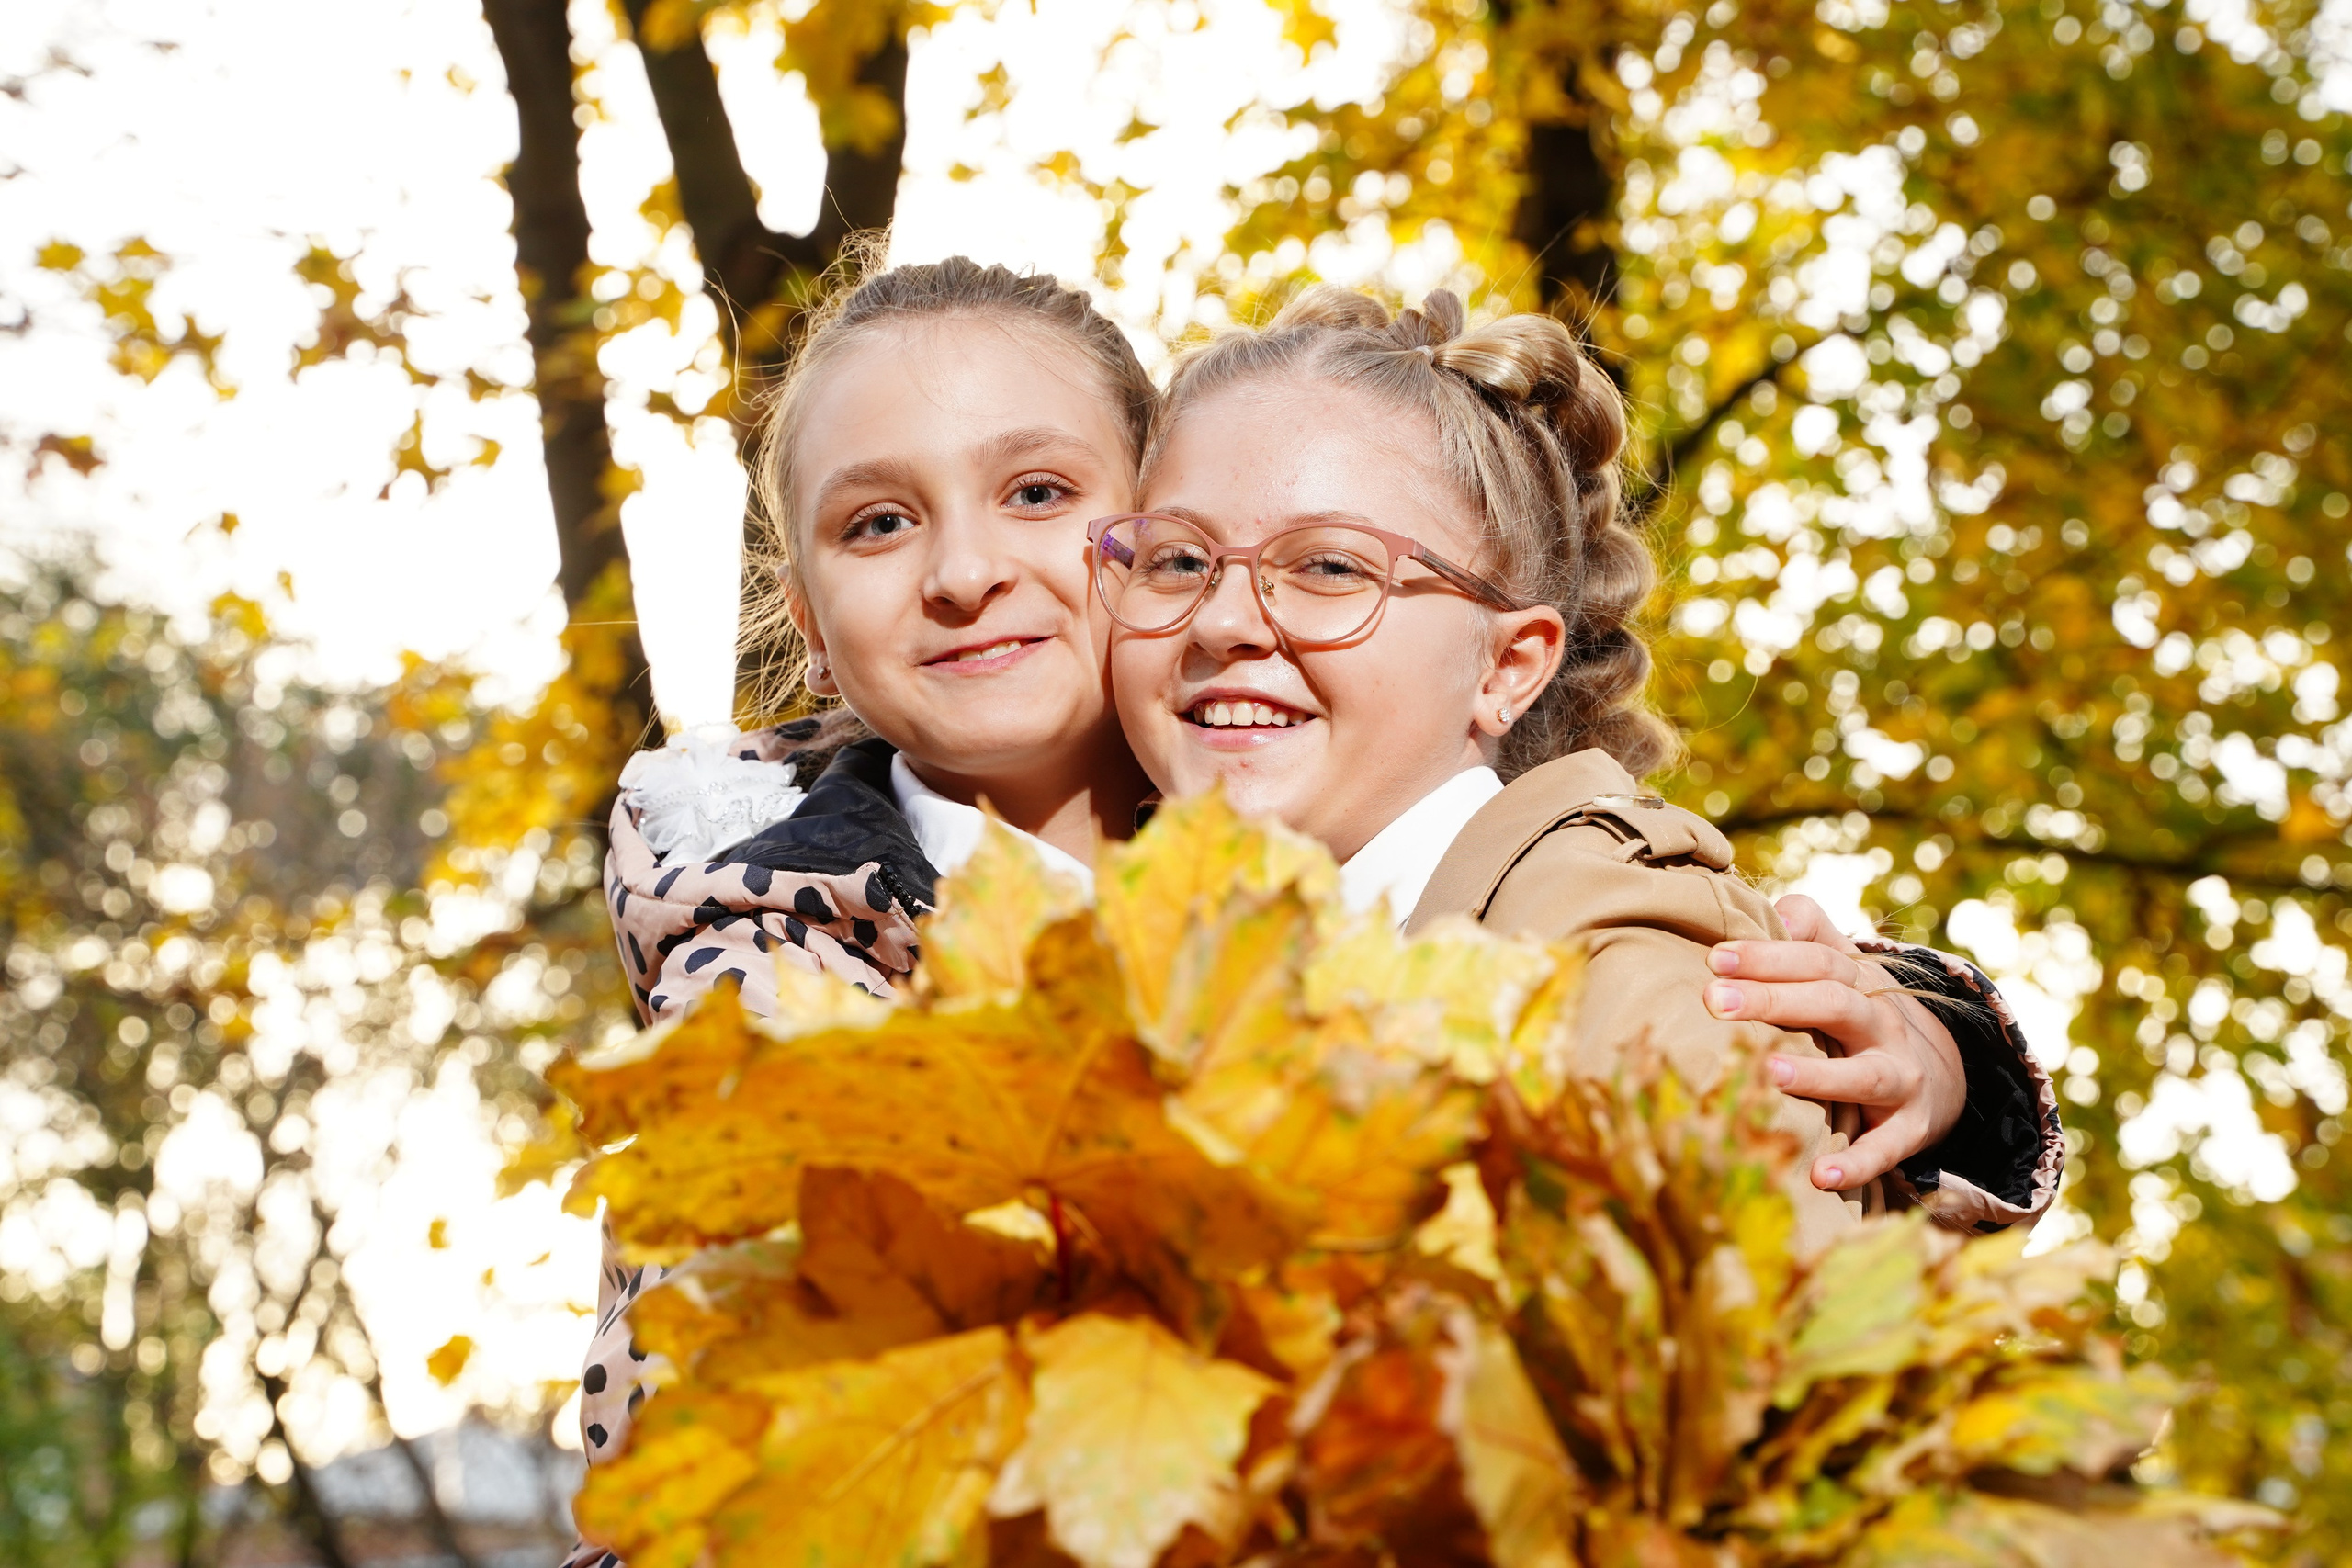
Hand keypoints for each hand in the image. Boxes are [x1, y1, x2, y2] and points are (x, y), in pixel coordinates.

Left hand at [1702, 894, 1966, 1192]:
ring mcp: (1899, 1078)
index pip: (1816, 959)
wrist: (1942, 1073)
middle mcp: (1881, 1026)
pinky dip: (1855, 1164)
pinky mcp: (1909, 1129)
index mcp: (1859, 983)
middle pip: (1835, 1003)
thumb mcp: (1846, 968)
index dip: (1768, 956)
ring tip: (1770, 1073)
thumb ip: (1811, 931)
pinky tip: (1817, 1176)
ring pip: (1863, 1075)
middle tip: (1716, 1001)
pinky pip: (1885, 1149)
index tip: (1716, 960)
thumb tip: (1775, 907)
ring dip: (1818, 1076)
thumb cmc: (1861, 1014)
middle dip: (1776, 1000)